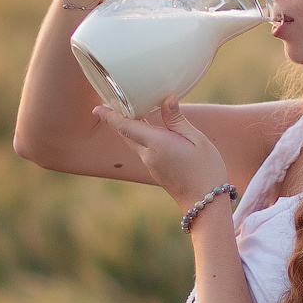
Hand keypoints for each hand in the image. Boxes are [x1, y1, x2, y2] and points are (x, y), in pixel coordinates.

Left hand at [91, 96, 229, 210]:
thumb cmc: (205, 170)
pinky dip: (140, 136)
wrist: (205, 203)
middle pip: (125, 133)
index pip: (126, 127)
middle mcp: (148, 155)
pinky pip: (143, 149)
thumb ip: (177, 120)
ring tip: (128, 110)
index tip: (96, 108)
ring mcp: (150, 164)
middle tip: (109, 103)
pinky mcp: (155, 170)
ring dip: (128, 126)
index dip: (110, 116)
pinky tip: (149, 128)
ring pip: (133, 142)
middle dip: (115, 119)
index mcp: (156, 144)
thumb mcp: (197, 140)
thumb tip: (167, 98)